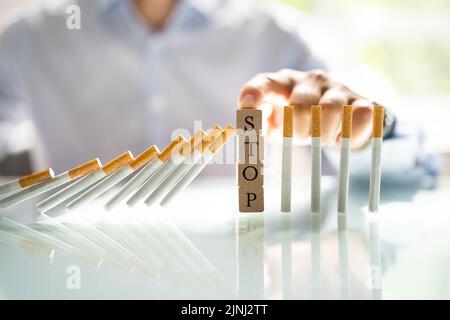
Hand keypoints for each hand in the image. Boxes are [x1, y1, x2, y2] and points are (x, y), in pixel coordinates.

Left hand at [238, 69, 373, 148]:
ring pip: (331, 110)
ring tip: (320, 139)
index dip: (253, 95)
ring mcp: (337, 87)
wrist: (338, 117)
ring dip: (322, 134)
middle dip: (296, 131)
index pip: (264, 83)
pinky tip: (341, 137)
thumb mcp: (275, 124)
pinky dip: (350, 134)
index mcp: (283, 83)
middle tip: (299, 138)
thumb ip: (261, 126)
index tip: (245, 109)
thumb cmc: (296, 121)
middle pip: (300, 106)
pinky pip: (361, 116)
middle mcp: (309, 80)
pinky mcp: (361, 100)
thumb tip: (249, 130)